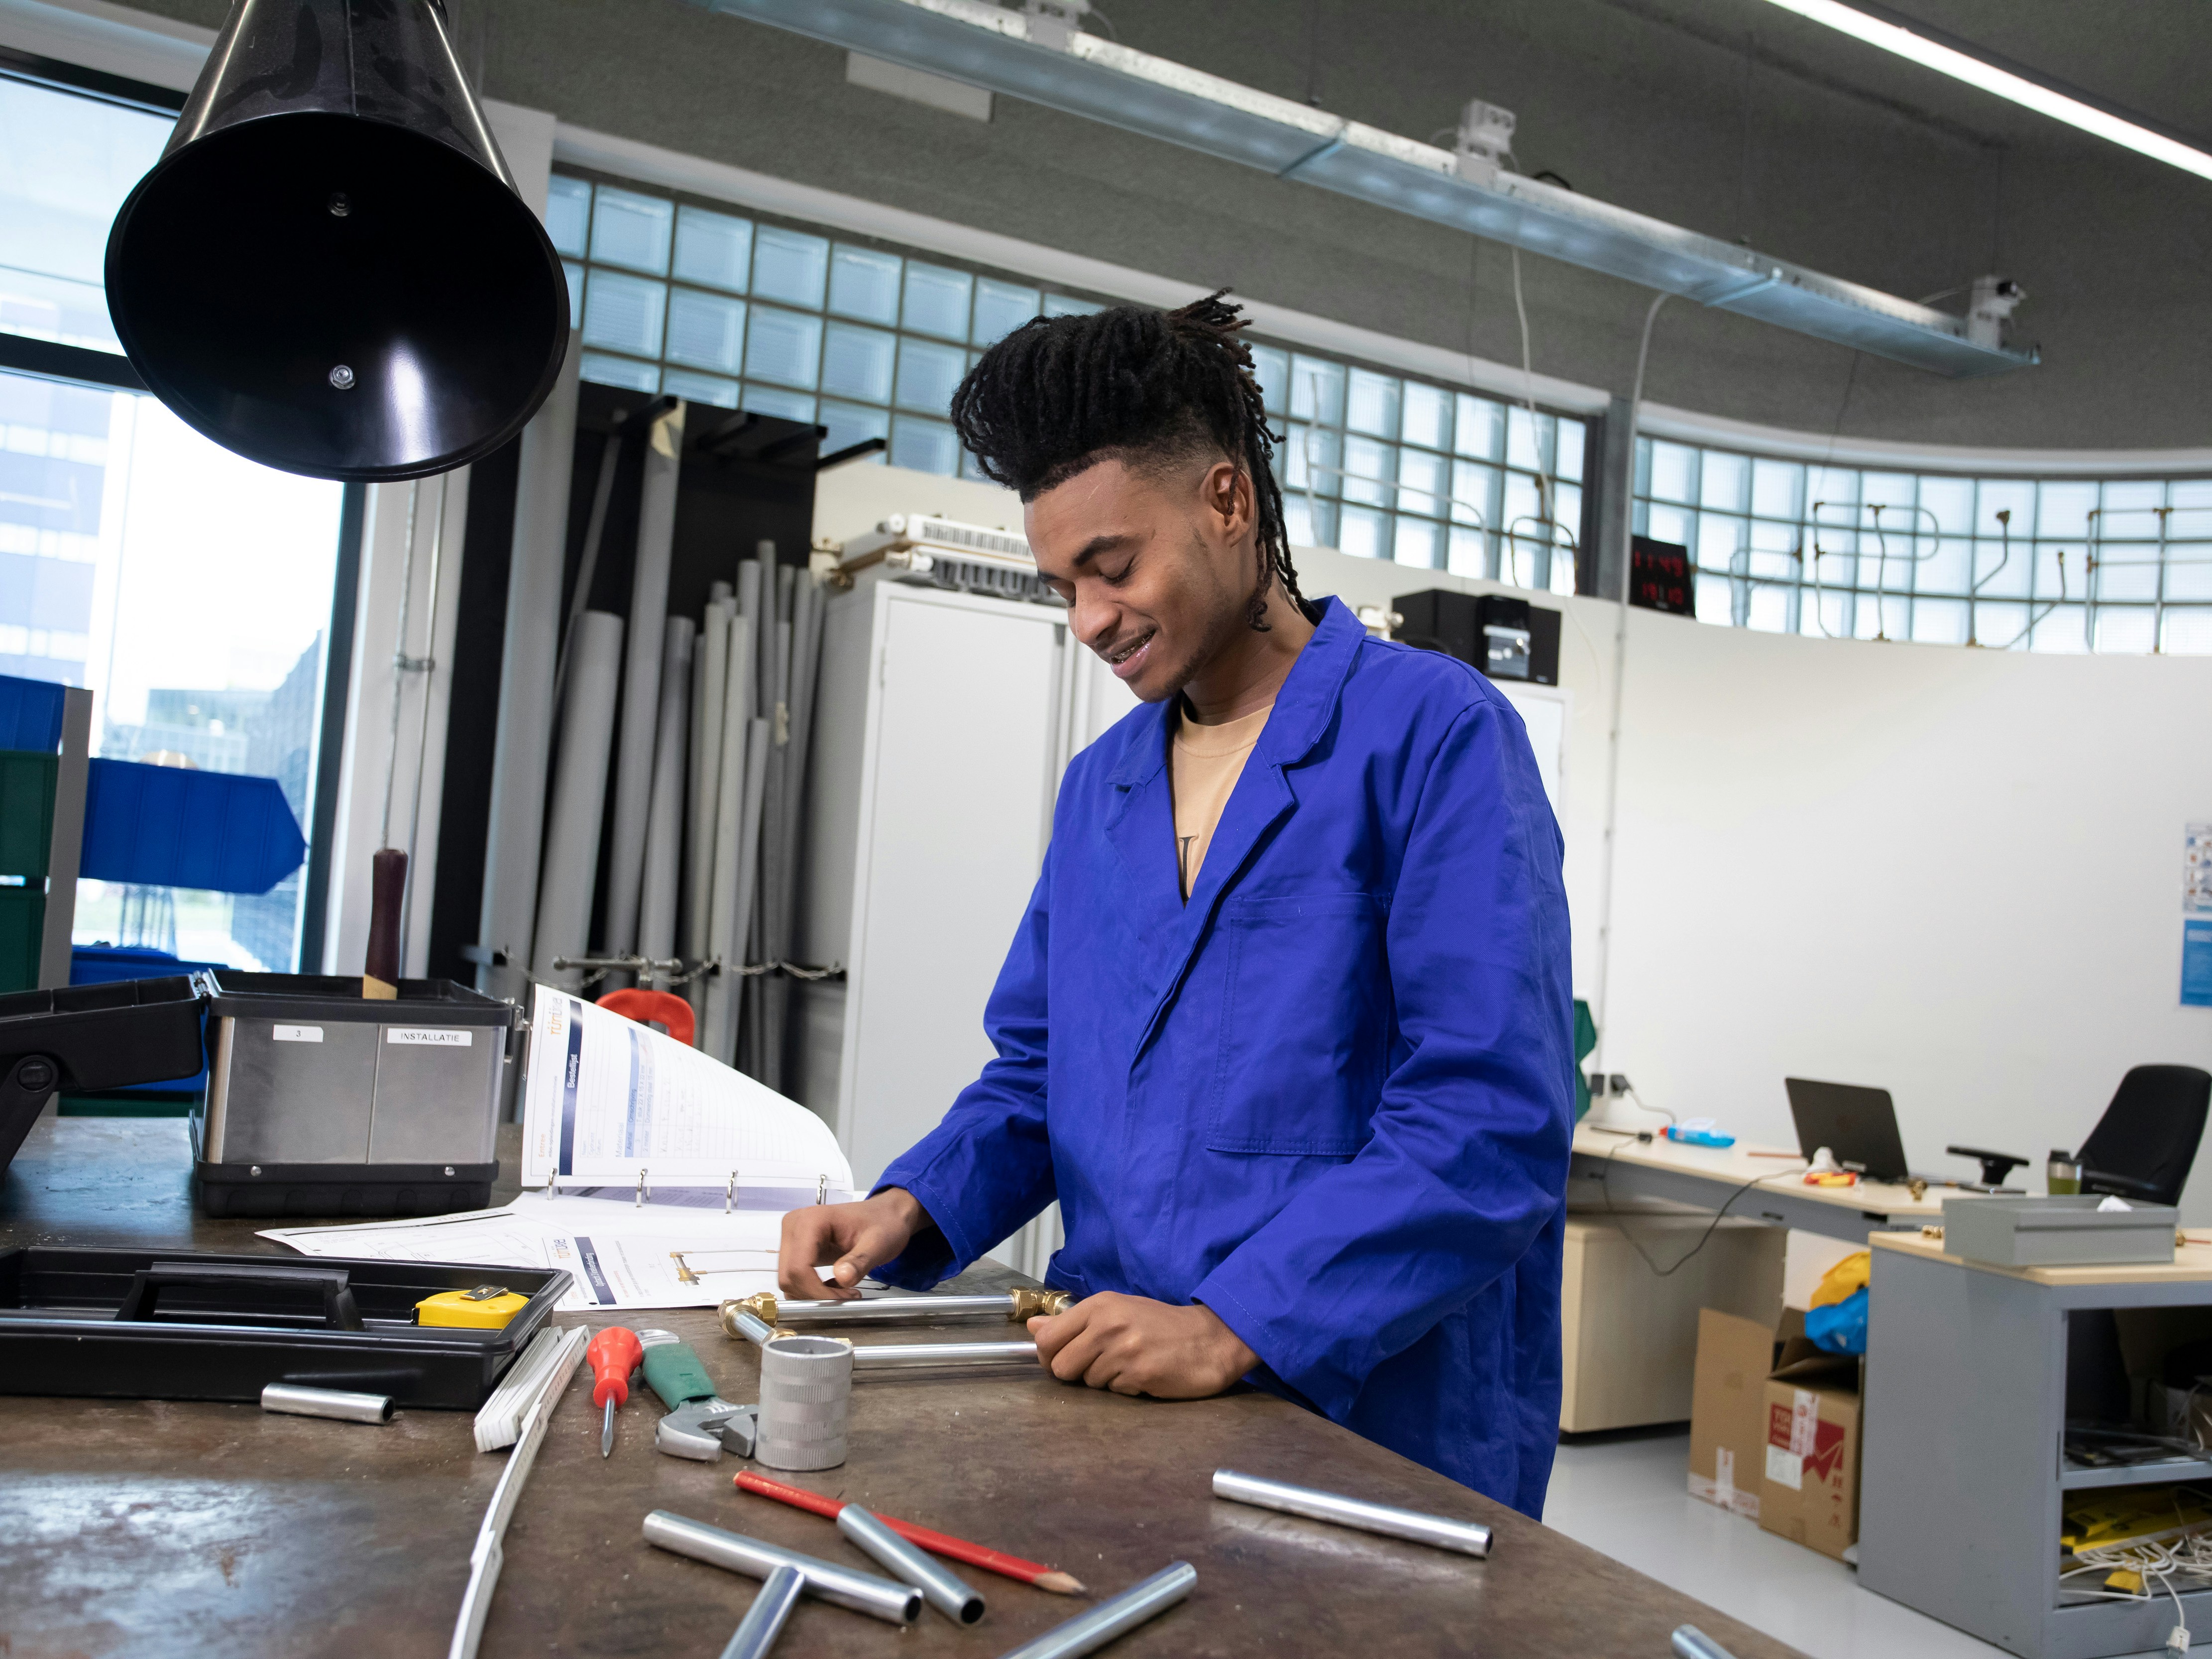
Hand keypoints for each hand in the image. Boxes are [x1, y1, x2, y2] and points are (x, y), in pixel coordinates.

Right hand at [777, 1188, 931, 1299]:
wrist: (885, 1215)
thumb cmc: (884, 1224)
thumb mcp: (878, 1243)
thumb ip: (860, 1261)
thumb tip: (842, 1278)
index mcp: (810, 1221)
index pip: (799, 1267)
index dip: (817, 1291)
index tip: (844, 1299)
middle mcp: (794, 1227)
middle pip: (789, 1276)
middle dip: (815, 1295)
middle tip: (847, 1297)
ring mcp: (792, 1237)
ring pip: (789, 1280)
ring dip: (813, 1294)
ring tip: (844, 1292)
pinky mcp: (796, 1248)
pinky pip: (795, 1277)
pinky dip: (811, 1289)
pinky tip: (835, 1287)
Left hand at [1028, 1293, 1257, 1398]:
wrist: (1211, 1338)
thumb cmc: (1161, 1325)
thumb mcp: (1117, 1311)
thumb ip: (1074, 1321)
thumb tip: (1033, 1327)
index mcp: (1099, 1306)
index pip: (1047, 1339)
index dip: (1048, 1356)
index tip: (1063, 1359)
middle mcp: (1107, 1325)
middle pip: (1060, 1366)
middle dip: (1075, 1373)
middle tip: (1100, 1366)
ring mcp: (1123, 1351)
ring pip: (1088, 1383)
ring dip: (1106, 1381)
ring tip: (1130, 1365)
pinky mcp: (1139, 1375)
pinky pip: (1114, 1392)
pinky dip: (1126, 1388)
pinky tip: (1144, 1375)